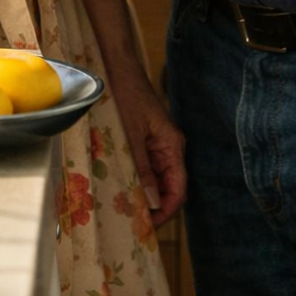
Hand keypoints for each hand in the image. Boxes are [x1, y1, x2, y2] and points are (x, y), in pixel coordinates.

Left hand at [107, 60, 186, 227]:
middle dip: (154, 208)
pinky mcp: (144, 141)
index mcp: (172, 146)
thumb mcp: (132, 136)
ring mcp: (156, 145)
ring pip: (155, 179)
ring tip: (126, 213)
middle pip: (168, 187)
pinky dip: (136, 181)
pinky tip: (121, 190)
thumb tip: (150, 202)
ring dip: (143, 196)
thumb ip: (141, 169)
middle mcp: (168, 148)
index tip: (149, 228)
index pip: (178, 189)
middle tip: (133, 225)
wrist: (116, 68)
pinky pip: (145, 168)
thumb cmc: (126, 96)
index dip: (167, 211)